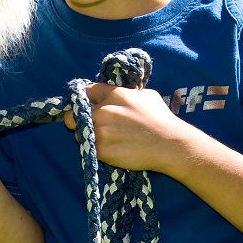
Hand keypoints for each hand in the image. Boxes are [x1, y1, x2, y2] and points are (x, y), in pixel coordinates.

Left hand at [69, 83, 187, 172]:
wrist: (171, 145)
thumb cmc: (162, 119)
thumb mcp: (146, 95)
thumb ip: (126, 92)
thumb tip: (117, 93)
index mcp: (113, 94)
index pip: (85, 91)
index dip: (85, 99)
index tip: (87, 105)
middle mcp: (103, 111)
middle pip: (71, 115)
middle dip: (76, 119)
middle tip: (87, 125)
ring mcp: (100, 131)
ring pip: (79, 134)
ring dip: (88, 136)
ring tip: (107, 140)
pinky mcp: (101, 150)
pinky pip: (89, 149)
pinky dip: (97, 150)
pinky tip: (112, 149)